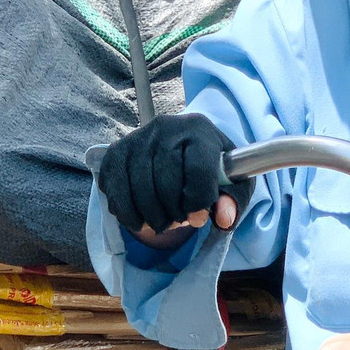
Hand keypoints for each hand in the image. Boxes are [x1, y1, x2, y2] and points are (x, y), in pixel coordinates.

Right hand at [98, 113, 252, 240]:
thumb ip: (233, 201)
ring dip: (152, 217)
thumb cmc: (210, 167)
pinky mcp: (116, 151)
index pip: (199, 172)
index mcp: (199, 130)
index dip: (199, 202)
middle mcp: (166, 127)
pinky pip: (116, 191)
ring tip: (163, 222)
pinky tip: (140, 219)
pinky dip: (128, 213)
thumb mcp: (231, 182)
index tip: (199, 214)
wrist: (181, 148)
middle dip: (174, 213)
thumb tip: (224, 219)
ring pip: (139, 189)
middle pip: (166, 183)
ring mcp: (137, 137)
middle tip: (180, 221)